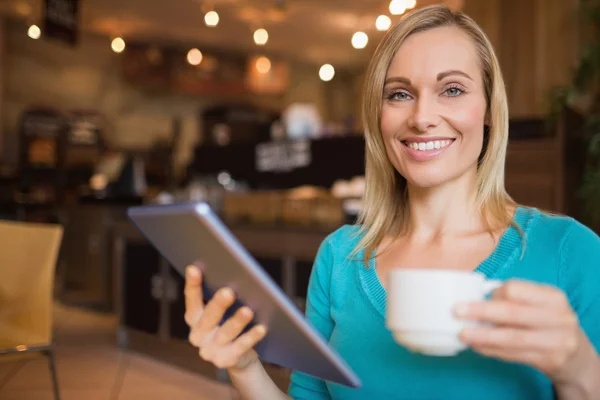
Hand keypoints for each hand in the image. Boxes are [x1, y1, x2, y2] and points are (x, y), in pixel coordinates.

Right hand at [184, 265, 267, 370]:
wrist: (239, 357)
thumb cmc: (230, 324)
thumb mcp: (223, 311)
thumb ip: (222, 296)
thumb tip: (236, 274)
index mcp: (195, 318)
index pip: (191, 300)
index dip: (192, 284)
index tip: (194, 268)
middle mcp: (198, 335)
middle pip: (208, 318)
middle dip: (218, 304)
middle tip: (228, 292)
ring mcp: (210, 350)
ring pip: (225, 333)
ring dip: (236, 321)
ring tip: (248, 310)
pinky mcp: (224, 361)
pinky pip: (240, 347)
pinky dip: (251, 337)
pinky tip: (261, 328)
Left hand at [455, 280, 594, 385]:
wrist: (576, 355)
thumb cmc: (547, 322)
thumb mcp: (541, 304)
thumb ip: (516, 299)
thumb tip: (474, 296)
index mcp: (552, 296)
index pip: (516, 290)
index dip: (493, 293)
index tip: (476, 296)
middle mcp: (558, 317)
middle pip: (513, 313)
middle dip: (481, 312)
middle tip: (457, 311)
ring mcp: (556, 340)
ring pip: (512, 337)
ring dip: (483, 336)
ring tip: (463, 334)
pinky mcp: (549, 360)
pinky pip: (514, 354)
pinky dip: (492, 350)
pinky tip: (477, 346)